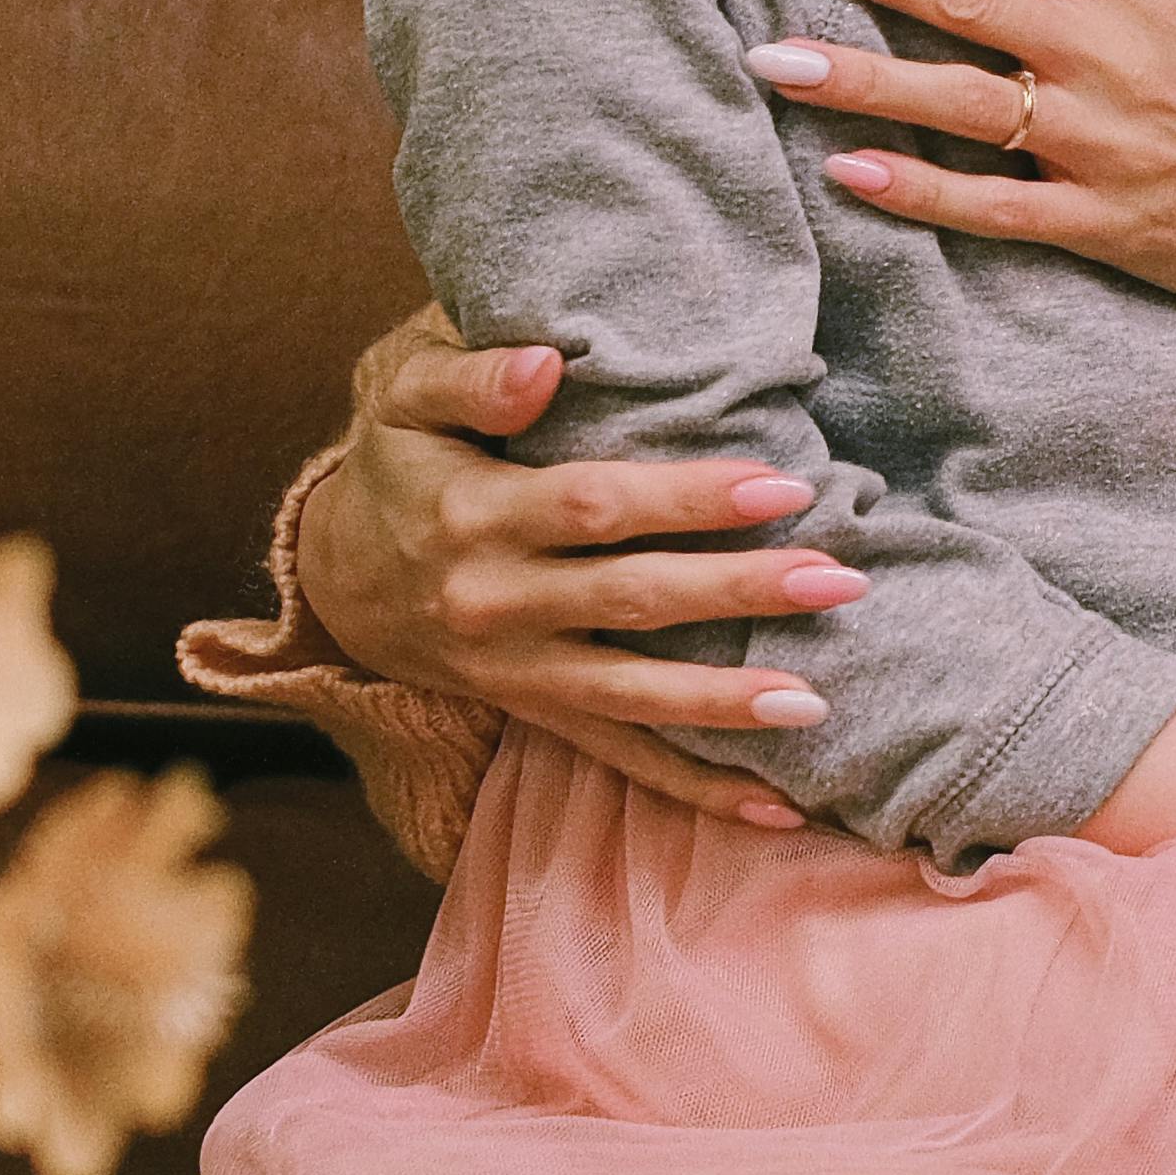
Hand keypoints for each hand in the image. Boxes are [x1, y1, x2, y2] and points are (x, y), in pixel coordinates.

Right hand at [301, 313, 860, 825]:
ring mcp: (518, 672)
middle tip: (838, 579)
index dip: (688, 500)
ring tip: (815, 702)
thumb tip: (548, 363)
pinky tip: (774, 811)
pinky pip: (619, 760)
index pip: (597, 508)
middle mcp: (499, 604)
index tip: (780, 484)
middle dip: (740, 592)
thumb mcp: (405, 401)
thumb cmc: (399, 468)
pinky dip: (696, 790)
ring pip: (633, 698)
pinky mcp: (534, 714)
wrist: (337, 580)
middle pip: (633, 602)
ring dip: (726, 704)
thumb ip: (472, 376)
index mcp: (478, 517)